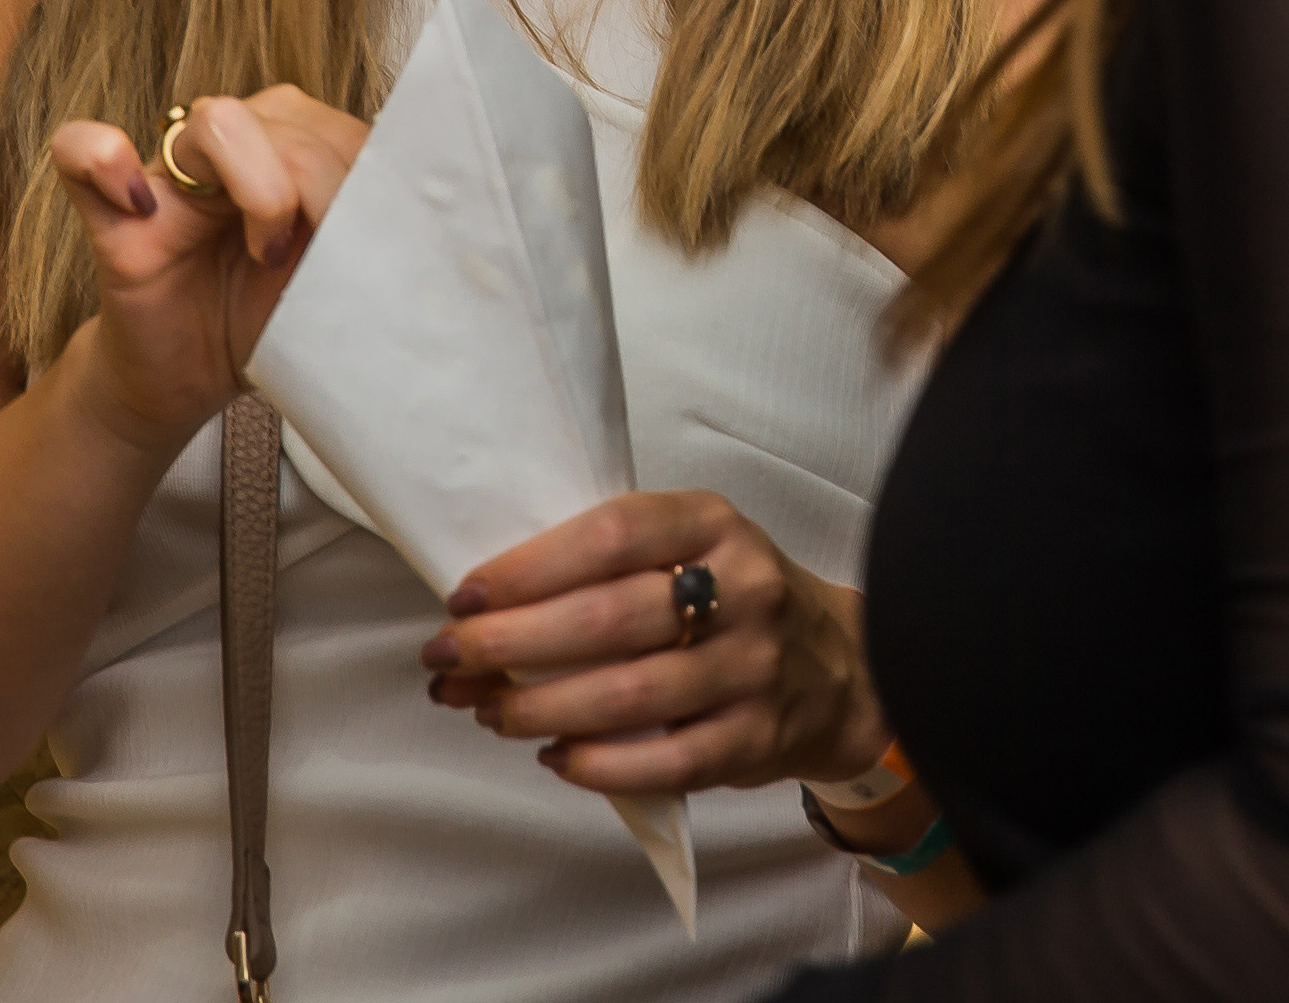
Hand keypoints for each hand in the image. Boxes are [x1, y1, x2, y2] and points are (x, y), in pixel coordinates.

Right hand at [40, 89, 367, 452]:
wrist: (189, 383)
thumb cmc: (266, 324)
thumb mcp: (336, 280)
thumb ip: (368, 234)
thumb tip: (421, 215)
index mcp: (295, 151)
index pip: (338, 126)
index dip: (362, 174)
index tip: (373, 239)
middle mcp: (234, 147)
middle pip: (285, 117)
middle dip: (321, 186)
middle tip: (321, 258)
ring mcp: (167, 175)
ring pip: (215, 121)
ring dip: (256, 183)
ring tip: (267, 250)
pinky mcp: (111, 213)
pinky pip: (82, 150)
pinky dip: (103, 159)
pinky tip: (140, 206)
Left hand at [418, 492, 883, 797]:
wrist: (839, 668)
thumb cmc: (733, 599)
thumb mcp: (695, 544)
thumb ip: (616, 559)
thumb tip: (489, 601)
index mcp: (714, 523)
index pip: (614, 534)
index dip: (530, 566)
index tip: (465, 595)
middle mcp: (743, 589)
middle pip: (610, 619)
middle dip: (511, 643)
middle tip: (448, 660)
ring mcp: (754, 668)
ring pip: (630, 696)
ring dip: (539, 707)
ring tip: (487, 710)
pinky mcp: (755, 739)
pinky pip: (665, 762)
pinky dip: (597, 765)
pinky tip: (553, 756)